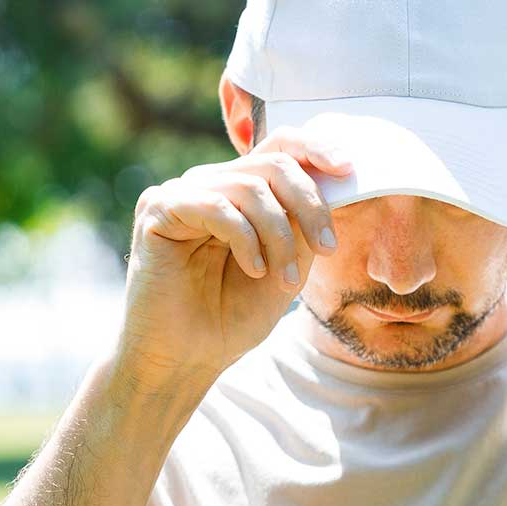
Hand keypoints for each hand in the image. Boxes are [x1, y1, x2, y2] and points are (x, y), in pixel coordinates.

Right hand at [117, 128, 352, 383]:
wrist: (186, 357)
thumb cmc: (233, 315)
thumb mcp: (288, 266)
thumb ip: (304, 225)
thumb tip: (334, 184)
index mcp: (240, 191)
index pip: (280, 147)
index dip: (316, 149)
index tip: (349, 170)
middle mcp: (210, 183)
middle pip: (272, 163)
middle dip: (309, 205)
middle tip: (327, 249)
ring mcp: (182, 193)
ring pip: (250, 187)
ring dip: (280, 236)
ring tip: (285, 281)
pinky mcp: (157, 210)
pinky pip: (216, 205)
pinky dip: (245, 239)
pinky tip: (254, 269)